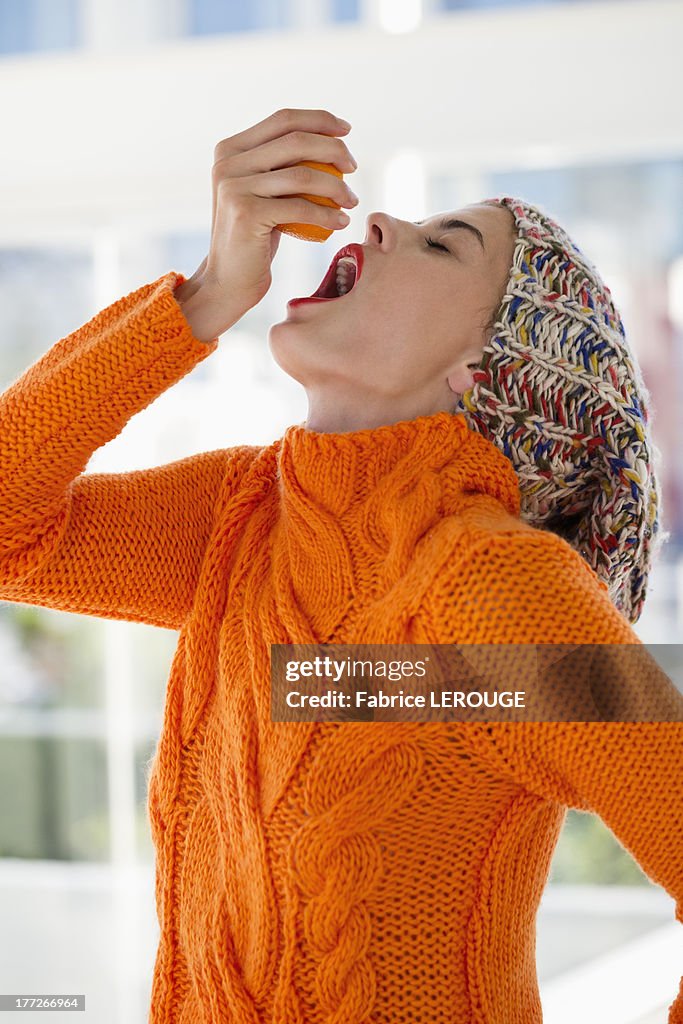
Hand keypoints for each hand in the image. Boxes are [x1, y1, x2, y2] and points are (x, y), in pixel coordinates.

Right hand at [175, 108, 357, 341]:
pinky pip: (300, 207)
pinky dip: (327, 213)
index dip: (319, 120)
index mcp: (231, 149)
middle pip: (296, 141)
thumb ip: (280, 166)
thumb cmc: (255, 238)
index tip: (346, 130)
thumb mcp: (264, 194)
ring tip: (351, 201)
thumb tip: (330, 141)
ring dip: (336, 186)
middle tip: (353, 168)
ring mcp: (234, 186)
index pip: (283, 120)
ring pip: (302, 174)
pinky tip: (341, 222)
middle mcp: (228, 162)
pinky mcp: (246, 213)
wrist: (229, 281)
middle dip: (334, 150)